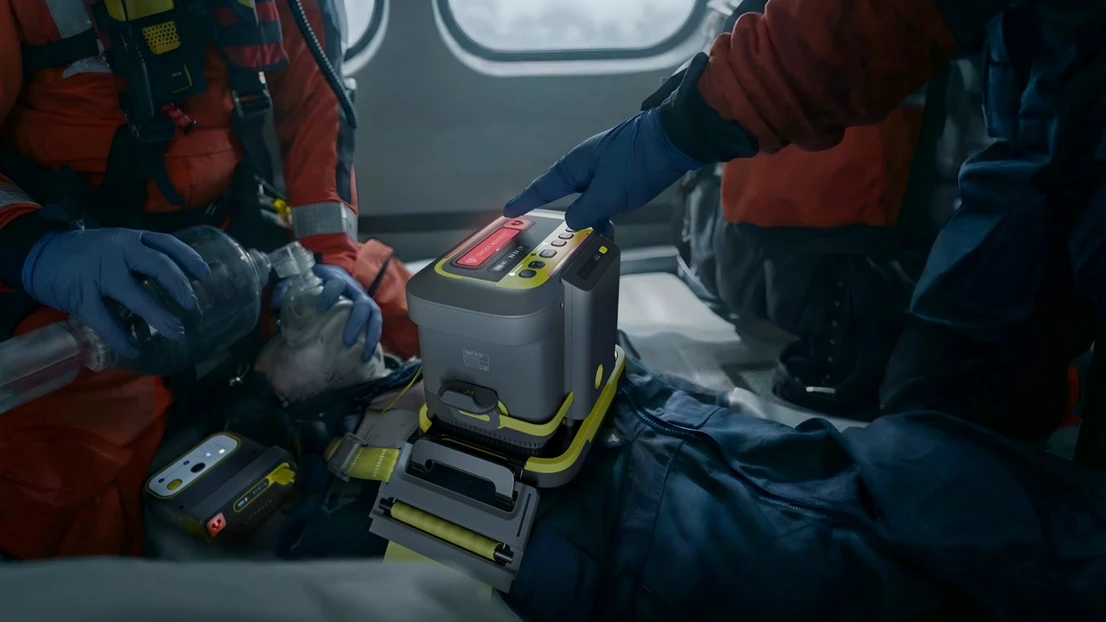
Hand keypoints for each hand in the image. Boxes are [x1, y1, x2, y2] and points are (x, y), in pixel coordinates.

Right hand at [21, 228, 210, 358]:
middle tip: (192, 305)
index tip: (205, 276)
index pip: (167, 244)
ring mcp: (98, 272)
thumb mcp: (117, 246)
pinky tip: (134, 350)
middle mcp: (118, 251)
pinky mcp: (80, 294)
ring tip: (176, 332)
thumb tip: (177, 282)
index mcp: (131, 239)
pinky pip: (104, 319)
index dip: (189, 259)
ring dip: (157, 315)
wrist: (38, 254)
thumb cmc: (87, 254)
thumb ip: (142, 259)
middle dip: (178, 286)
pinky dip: (120, 337)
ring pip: (134, 294)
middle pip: (157, 265)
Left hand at [273, 264, 381, 361]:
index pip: (336, 284)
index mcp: (335, 279)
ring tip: (361, 352)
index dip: (330, 294)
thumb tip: (274, 303)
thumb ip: (286, 290)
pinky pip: (377, 325)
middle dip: (356, 321)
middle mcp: (354, 289)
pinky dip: (374, 340)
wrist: (335, 279)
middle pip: (361, 303)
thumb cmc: (316, 283)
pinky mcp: (370, 312)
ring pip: (373, 315)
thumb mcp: (301, 283)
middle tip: (346, 340)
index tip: (321, 307)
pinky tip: (367, 356)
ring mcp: (364, 300)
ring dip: (369, 333)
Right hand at [504, 108, 701, 231]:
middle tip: (545, 231)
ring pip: (588, 198)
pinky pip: (605, 197)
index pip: (544, 186)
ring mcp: (607, 167)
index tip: (509, 210)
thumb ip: (586, 212)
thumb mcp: (607, 195)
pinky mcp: (625, 172)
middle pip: (566, 192)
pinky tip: (610, 224)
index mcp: (577, 164)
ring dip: (587, 217)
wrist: (676, 140)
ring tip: (588, 237)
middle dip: (559, 212)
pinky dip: (604, 212)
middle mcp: (588, 164)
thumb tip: (573, 221)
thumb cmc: (638, 163)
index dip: (526, 200)